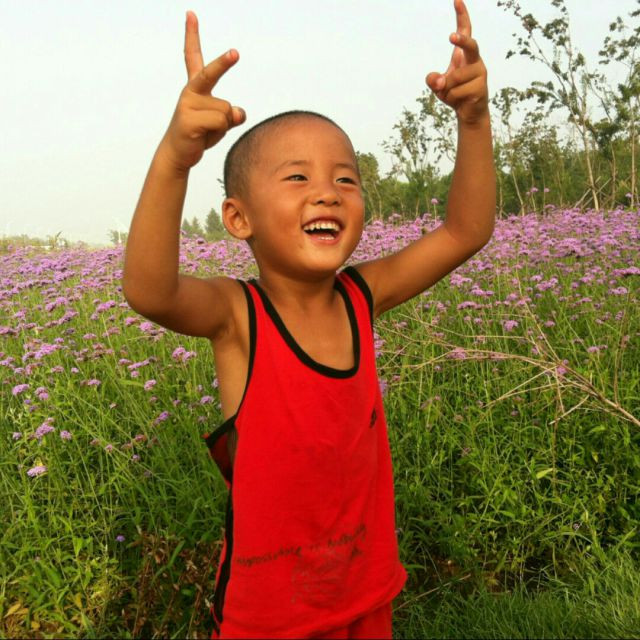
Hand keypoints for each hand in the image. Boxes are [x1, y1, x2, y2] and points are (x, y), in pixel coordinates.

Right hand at [159, 11, 245, 172]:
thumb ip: (232, 115)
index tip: (191, 14)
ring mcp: (187, 105)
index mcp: (195, 87)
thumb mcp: (220, 122)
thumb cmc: (200, 134)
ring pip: (226, 110)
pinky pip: (220, 122)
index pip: (192, 56)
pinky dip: (220, 132)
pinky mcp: (188, 121)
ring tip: (208, 131)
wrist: (179, 154)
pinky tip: (204, 136)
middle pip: (210, 74)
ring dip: (224, 125)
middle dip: (224, 63)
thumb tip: (237, 113)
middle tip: (235, 52)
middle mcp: (190, 91)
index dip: (191, 35)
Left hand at [425, 0, 488, 125]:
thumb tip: (436, 80)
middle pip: (471, 46)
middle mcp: (475, 59)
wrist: (469, 113)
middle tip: (451, 37)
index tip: (457, 0)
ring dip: (447, 89)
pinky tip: (460, 100)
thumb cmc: (454, 93)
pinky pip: (458, 92)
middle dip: (461, 41)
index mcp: (464, 54)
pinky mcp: (481, 87)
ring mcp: (481, 72)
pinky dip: (452, 98)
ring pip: (455, 78)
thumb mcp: (438, 85)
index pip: (465, 30)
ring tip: (452, 94)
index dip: (462, 15)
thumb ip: (433, 80)